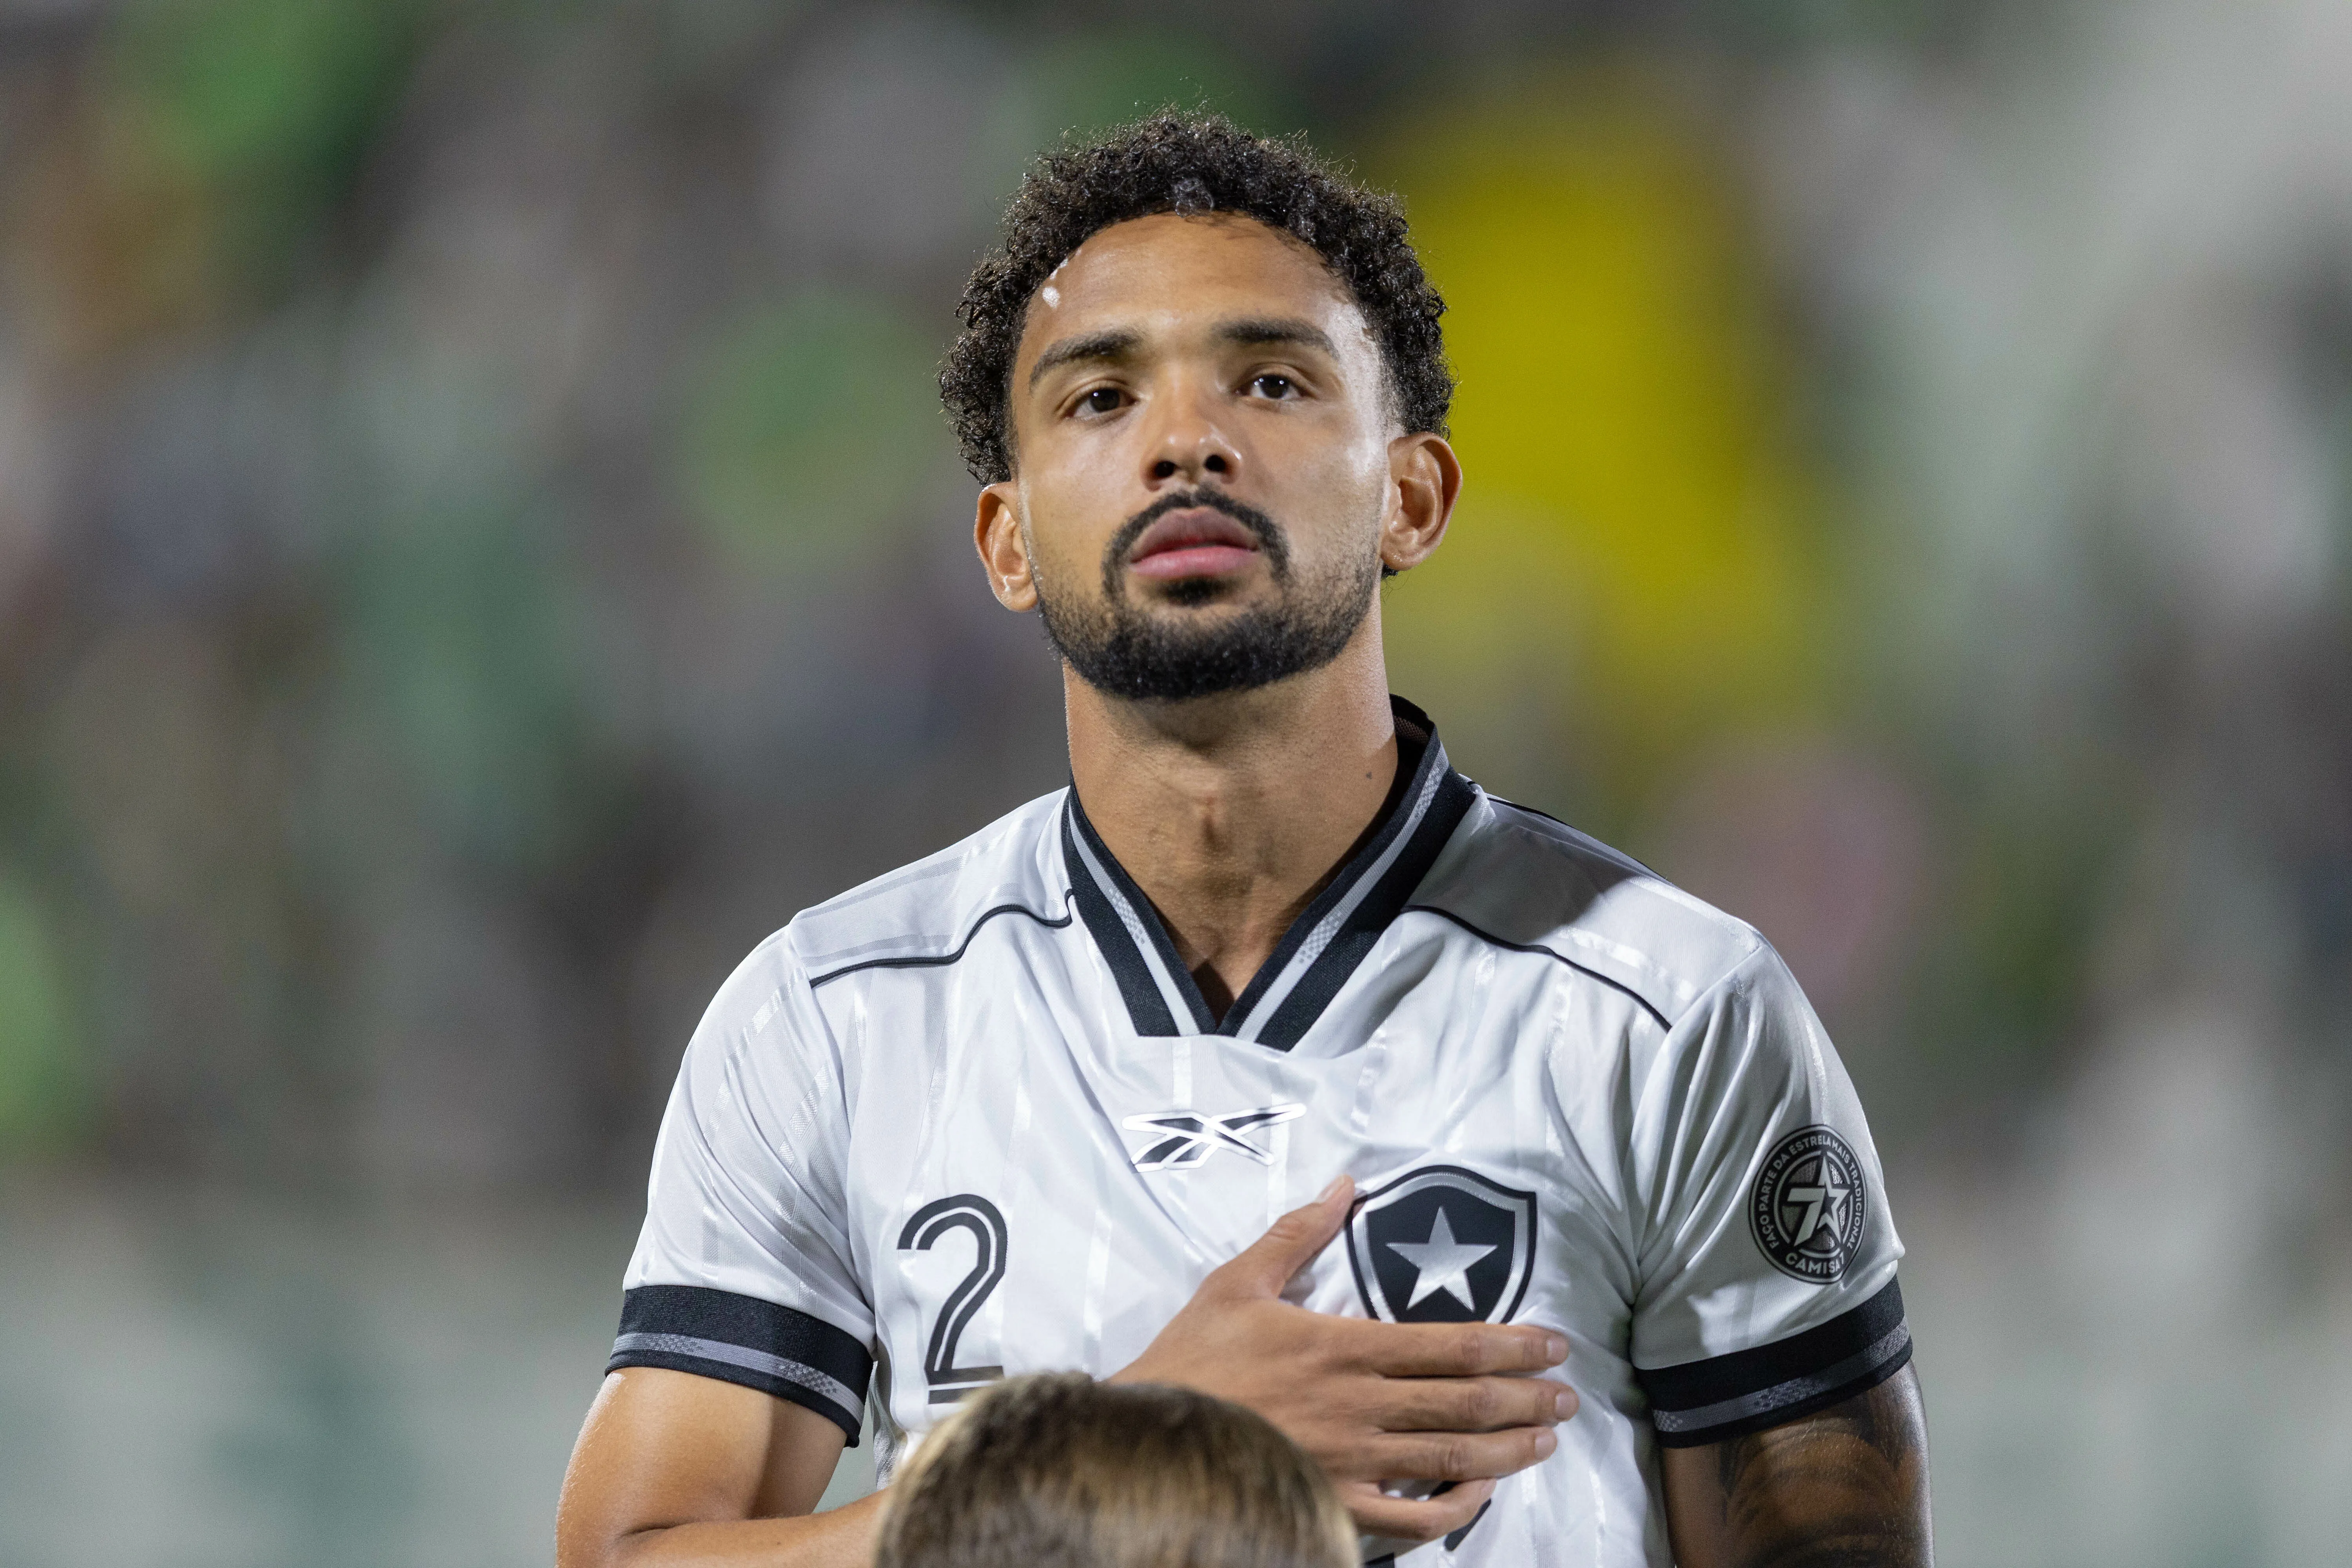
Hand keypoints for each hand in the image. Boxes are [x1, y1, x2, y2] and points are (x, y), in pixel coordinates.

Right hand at [1110, 1175, 1576, 1542]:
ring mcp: (1350, 1463)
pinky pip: (1411, 1519)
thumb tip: (1344, 1186)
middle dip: (1527, 1397)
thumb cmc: (1191, 1358)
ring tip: (1545, 1440)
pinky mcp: (1332, 1507)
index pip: (1450, 1345)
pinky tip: (1480, 1494)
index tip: (1552, 1343)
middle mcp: (1359, 1406)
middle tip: (1566, 1395)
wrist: (1147, 1436)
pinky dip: (1455, 1510)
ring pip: (1452, 1458)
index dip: (1511, 1344)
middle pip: (1466, 1402)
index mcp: (1343, 1347)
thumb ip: (1297, 1233)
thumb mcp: (1237, 1281)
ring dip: (1509, 1448)